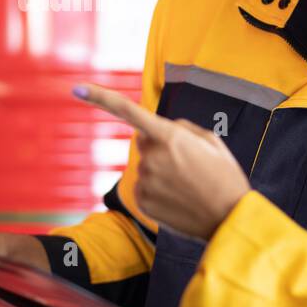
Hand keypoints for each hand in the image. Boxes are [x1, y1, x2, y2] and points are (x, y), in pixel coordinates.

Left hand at [73, 83, 249, 239]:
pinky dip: (158, 191)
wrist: (229, 219)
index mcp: (169, 136)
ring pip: (146, 166)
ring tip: (188, 184)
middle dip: (159, 146)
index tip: (77, 88)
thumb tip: (162, 129)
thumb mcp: (210, 140)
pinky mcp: (141, 201)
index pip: (128, 111)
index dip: (100, 98)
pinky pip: (144, 187)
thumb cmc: (224, 176)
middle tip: (188, 164)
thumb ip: (181, 128)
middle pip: (144, 141)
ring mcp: (144, 180)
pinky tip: (178, 199)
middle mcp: (151, 156)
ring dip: (161, 170)